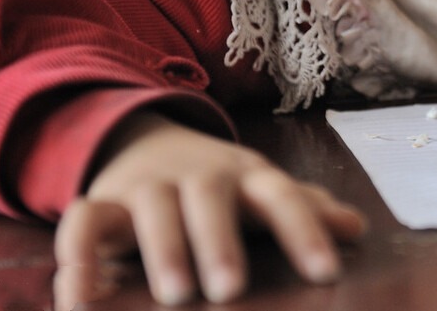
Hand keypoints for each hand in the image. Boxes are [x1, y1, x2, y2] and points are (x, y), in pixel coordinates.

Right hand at [53, 113, 366, 307]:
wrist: (148, 142)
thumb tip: (358, 228)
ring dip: (163, 248)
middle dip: (221, 241)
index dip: (306, 231)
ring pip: (152, 207)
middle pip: (211, 197)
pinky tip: (81, 292)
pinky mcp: (103, 202)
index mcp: (249, 177)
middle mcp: (200, 176)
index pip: (283, 197)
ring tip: (176, 294)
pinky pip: (82, 220)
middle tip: (231, 290)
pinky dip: (77, 252)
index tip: (327, 273)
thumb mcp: (263, 191)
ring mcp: (149, 186)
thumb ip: (306, 211)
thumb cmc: (223, 183)